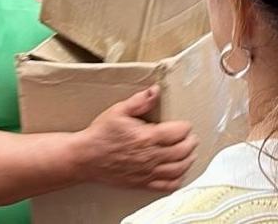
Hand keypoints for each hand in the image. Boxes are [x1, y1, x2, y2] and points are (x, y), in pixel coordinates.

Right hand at [78, 85, 196, 191]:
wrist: (86, 158)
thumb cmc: (101, 134)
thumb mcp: (118, 111)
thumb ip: (139, 101)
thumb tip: (155, 90)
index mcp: (146, 137)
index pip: (178, 132)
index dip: (185, 127)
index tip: (185, 124)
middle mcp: (150, 156)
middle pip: (183, 151)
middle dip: (191, 142)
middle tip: (191, 137)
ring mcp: (148, 172)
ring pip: (179, 169)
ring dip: (189, 160)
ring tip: (189, 152)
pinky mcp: (144, 183)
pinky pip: (169, 186)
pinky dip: (179, 179)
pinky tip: (179, 172)